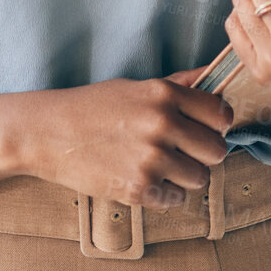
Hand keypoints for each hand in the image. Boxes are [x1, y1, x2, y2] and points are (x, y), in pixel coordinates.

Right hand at [23, 70, 233, 208]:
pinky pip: (176, 199)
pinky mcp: (139, 189)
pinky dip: (163, 193)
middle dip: (202, 153)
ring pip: (199, 178)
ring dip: (183, 175)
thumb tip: (215, 71)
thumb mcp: (135, 87)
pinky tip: (141, 177)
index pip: (221, 114)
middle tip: (179, 150)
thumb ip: (178, 84)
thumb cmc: (92, 107)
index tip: (202, 127)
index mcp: (163, 94)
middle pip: (217, 150)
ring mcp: (151, 159)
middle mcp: (162, 125)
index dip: (215, 123)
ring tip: (157, 165)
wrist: (48, 133)